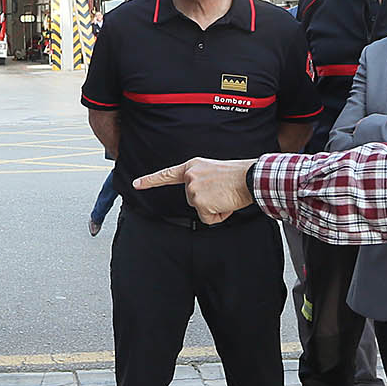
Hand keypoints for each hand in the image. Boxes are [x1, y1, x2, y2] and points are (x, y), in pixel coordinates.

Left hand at [133, 157, 254, 225]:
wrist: (250, 177)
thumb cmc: (237, 175)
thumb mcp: (212, 170)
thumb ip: (200, 179)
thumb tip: (201, 195)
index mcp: (192, 167)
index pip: (167, 174)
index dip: (150, 180)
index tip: (136, 184)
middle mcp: (190, 177)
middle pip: (192, 200)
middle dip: (207, 201)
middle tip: (222, 191)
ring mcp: (193, 190)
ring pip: (201, 210)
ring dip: (215, 208)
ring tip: (226, 196)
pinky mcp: (200, 203)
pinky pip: (208, 219)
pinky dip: (219, 216)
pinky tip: (226, 203)